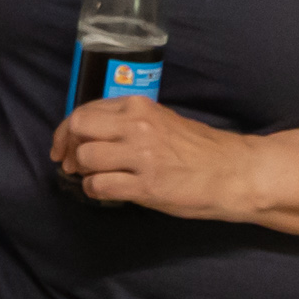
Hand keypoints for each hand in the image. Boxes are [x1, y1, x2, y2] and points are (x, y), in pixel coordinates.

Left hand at [50, 98, 262, 221]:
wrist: (235, 173)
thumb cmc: (200, 150)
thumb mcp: (162, 122)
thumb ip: (128, 122)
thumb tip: (91, 134)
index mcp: (139, 107)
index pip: (84, 111)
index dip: (66, 131)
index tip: (63, 146)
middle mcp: (137, 126)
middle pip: (78, 129)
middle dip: (68, 148)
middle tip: (72, 164)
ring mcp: (141, 156)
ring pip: (86, 159)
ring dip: (84, 172)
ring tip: (97, 178)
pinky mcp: (146, 185)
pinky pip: (99, 186)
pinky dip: (95, 191)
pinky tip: (107, 191)